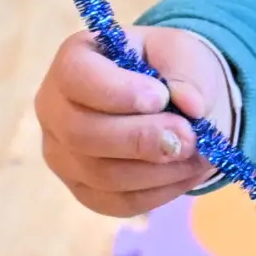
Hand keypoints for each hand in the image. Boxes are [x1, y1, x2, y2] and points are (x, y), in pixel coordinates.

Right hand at [35, 26, 228, 217]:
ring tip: (201, 155)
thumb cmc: (167, 70)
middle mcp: (55, 110)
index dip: (117, 92)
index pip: (75, 76)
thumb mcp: (182, 53)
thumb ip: (186, 73)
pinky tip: (189, 172)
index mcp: (73, 61)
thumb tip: (192, 106)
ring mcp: (64, 155)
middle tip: (189, 137)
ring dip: (158, 170)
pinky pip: (119, 202)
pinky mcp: (86, 191)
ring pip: (102, 175)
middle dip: (141, 139)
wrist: (173, 102)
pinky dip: (161, 191)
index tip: (161, 97)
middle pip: (81, 134)